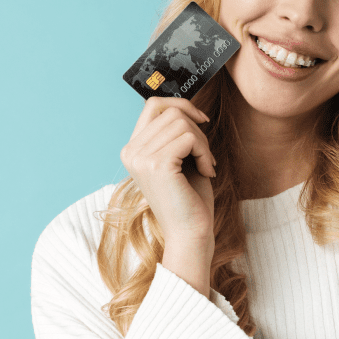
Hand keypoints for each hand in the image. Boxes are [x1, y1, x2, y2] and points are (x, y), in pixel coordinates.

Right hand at [120, 97, 215, 295]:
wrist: (190, 233)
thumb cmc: (190, 199)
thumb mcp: (181, 159)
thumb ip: (177, 133)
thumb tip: (187, 106)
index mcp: (132, 149)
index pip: (153, 105)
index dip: (181, 105)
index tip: (201, 122)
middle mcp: (131, 151)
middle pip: (171, 111)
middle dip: (197, 130)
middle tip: (207, 156)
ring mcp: (140, 157)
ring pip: (181, 122)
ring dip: (203, 143)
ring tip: (207, 165)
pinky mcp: (157, 164)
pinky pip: (189, 137)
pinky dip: (205, 152)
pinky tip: (207, 171)